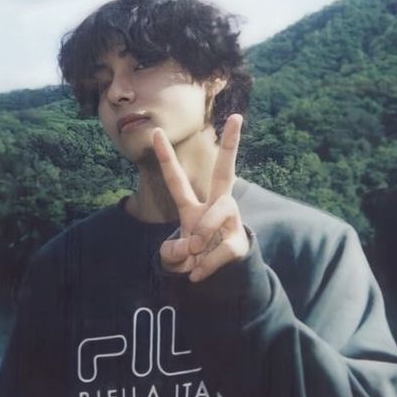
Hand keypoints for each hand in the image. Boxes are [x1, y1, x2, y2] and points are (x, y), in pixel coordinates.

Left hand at [153, 114, 249, 282]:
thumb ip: (171, 252)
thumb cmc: (194, 259)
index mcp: (192, 207)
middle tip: (237, 118)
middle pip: (225, 172)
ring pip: (217, 213)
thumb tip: (188, 246)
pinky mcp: (239, 242)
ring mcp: (231, 222)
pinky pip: (220, 248)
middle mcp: (216, 207)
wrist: (219, 278)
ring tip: (193, 253)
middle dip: (231, 145)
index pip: (177, 180)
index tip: (157, 132)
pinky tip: (198, 275)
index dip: (165, 158)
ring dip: (202, 233)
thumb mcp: (174, 257)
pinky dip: (205, 265)